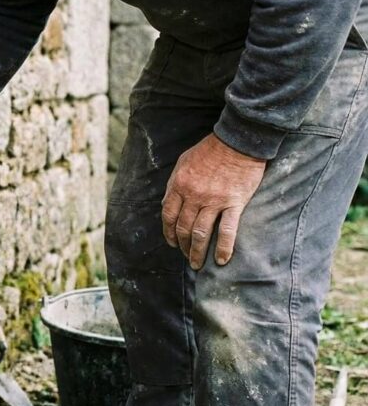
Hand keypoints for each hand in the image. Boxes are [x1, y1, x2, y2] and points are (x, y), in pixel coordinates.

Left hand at [161, 134, 265, 269]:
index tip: (171, 242)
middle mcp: (194, 196)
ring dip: (197, 251)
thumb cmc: (210, 150)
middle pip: (183, 227)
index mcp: (179, 185)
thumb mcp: (184, 162)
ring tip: (197, 264)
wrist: (238, 141)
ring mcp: (214, 201)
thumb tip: (167, 202)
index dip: (168, 232)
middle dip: (182, 245)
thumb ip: (174, 184)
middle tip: (185, 256)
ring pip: (201, 233)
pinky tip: (221, 260)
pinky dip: (223, 248)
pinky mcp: (234, 203)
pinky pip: (227, 231)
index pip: (169, 215)